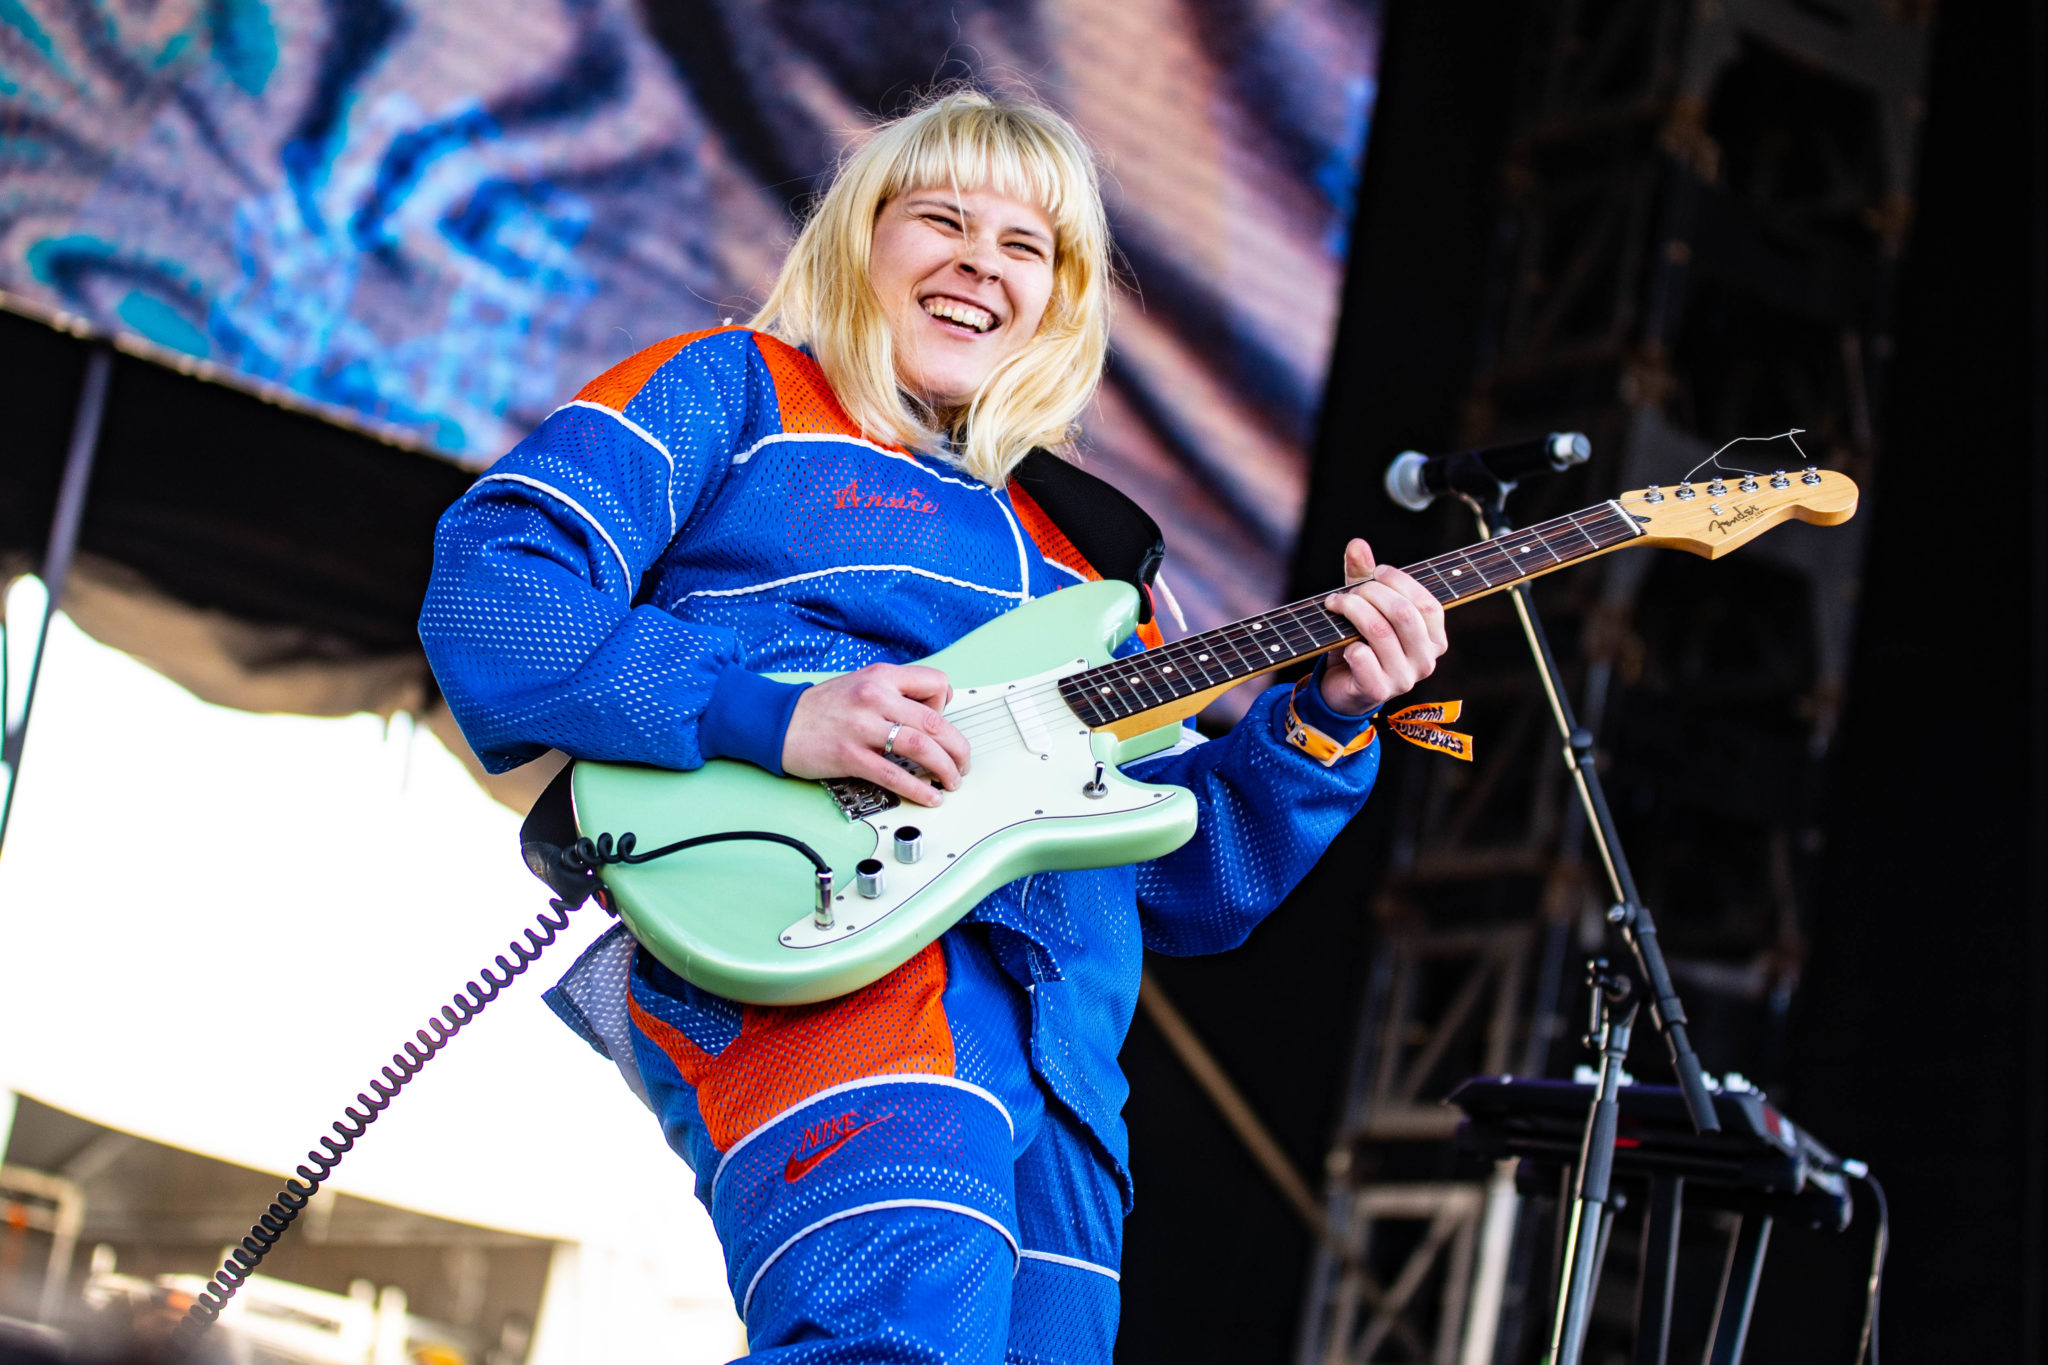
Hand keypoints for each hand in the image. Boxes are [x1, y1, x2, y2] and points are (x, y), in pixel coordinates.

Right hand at [780, 663, 969, 808]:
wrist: (779, 720)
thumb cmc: (822, 706)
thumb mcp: (862, 683)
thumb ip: (896, 692)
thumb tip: (933, 708)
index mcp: (881, 677)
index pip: (936, 684)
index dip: (947, 705)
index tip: (944, 724)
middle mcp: (875, 698)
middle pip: (936, 722)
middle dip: (958, 748)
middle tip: (962, 763)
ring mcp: (862, 728)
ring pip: (921, 748)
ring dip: (945, 768)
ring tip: (951, 781)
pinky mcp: (850, 756)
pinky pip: (894, 775)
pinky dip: (919, 788)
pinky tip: (929, 796)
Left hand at [1318, 538, 1447, 714]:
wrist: (1342, 690)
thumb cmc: (1361, 644)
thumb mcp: (1365, 608)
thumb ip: (1364, 577)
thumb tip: (1357, 544)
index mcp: (1434, 639)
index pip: (1427, 604)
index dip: (1399, 581)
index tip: (1374, 572)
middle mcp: (1425, 661)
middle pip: (1403, 613)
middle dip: (1370, 593)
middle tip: (1348, 593)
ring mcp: (1404, 679)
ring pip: (1380, 631)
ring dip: (1352, 611)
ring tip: (1335, 605)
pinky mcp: (1378, 691)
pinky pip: (1363, 658)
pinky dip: (1349, 645)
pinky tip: (1343, 645)